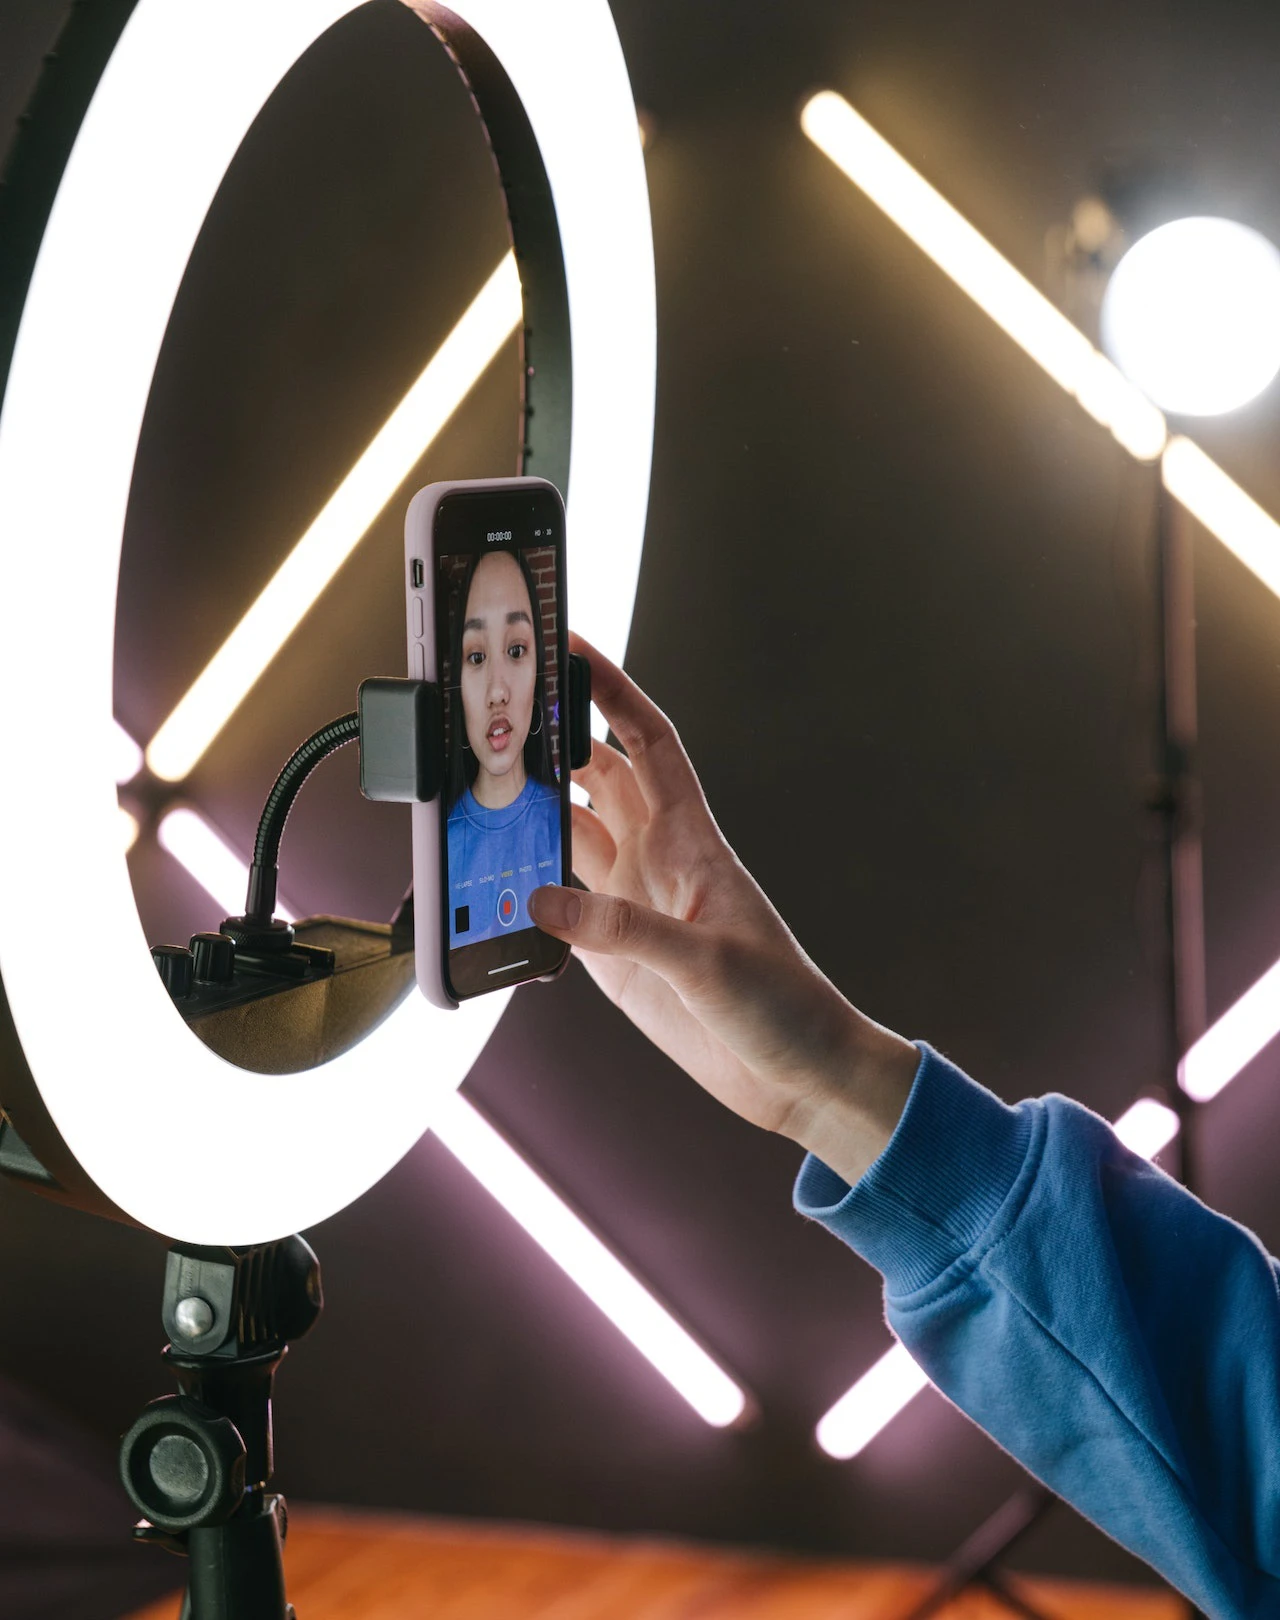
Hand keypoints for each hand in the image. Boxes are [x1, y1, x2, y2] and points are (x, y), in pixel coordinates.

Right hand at [528, 635, 918, 1185]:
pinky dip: (527, 893)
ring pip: (571, 839)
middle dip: (554, 744)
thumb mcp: (707, 963)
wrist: (799, 1075)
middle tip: (499, 717)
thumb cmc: (784, 1003)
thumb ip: (622, 931)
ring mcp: (632, 907)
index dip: (614, 693)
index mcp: (692, 842)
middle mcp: (657, 863)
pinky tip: (496, 884)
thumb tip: (543, 900)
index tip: (575, 649)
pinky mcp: (615, 958)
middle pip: (596, 781)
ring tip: (480, 789)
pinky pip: (559, 910)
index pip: (648, 744)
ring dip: (532, 815)